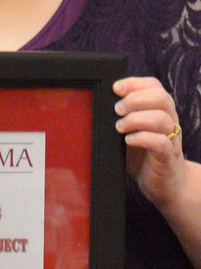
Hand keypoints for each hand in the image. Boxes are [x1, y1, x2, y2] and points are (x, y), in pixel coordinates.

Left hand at [114, 76, 186, 210]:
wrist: (165, 185)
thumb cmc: (143, 154)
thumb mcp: (129, 130)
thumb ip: (120, 115)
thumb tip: (96, 101)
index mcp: (160, 110)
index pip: (154, 85)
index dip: (134, 83)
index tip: (115, 88)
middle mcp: (169, 121)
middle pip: (161, 97)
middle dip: (135, 99)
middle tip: (116, 110)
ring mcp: (171, 139)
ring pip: (162, 119)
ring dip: (136, 119)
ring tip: (119, 127)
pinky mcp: (168, 158)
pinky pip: (162, 143)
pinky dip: (142, 138)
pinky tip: (129, 141)